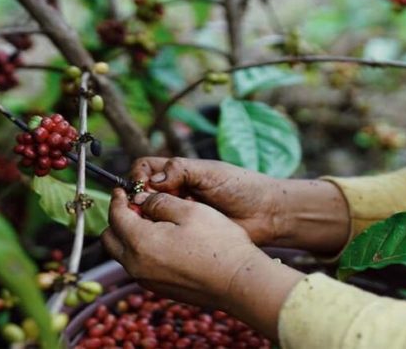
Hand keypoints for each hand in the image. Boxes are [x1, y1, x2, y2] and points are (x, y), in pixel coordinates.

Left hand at [103, 188, 258, 307]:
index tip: (122, 190)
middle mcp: (137, 265)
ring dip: (130, 236)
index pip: (116, 216)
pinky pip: (140, 266)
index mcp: (140, 242)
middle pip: (111, 239)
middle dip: (118, 219)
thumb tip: (143, 201)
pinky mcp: (159, 288)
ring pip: (124, 254)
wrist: (238, 282)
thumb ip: (159, 202)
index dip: (117, 199)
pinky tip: (165, 241)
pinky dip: (142, 251)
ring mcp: (147, 280)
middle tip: (134, 206)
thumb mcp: (189, 210)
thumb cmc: (218, 243)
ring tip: (152, 222)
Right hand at [130, 157, 350, 253]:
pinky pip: (165, 234)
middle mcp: (174, 192)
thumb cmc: (241, 187)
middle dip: (141, 201)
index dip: (138, 177)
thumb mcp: (210, 173)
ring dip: (151, 219)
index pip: (144, 169)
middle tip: (150, 209)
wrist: (267, 214)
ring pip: (150, 216)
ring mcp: (179, 214)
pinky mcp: (186, 234)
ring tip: (163, 223)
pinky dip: (162, 235)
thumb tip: (153, 180)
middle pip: (142, 194)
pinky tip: (170, 237)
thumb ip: (181, 171)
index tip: (142, 188)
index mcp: (178, 172)